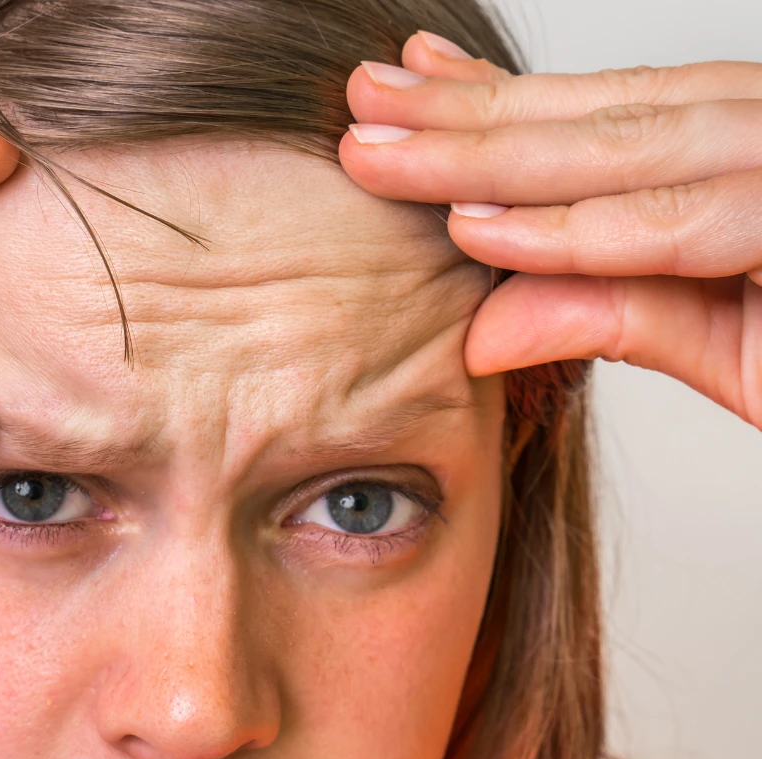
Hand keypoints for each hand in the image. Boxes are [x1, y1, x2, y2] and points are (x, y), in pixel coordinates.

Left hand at [338, 31, 761, 428]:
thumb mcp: (727, 340)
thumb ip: (615, 312)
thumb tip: (480, 332)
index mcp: (748, 149)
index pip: (606, 112)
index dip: (495, 102)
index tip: (405, 92)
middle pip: (599, 116)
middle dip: (463, 118)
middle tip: (362, 107)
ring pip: (620, 150)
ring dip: (487, 156)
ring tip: (381, 155)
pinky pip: (677, 224)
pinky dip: (575, 232)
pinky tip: (481, 231)